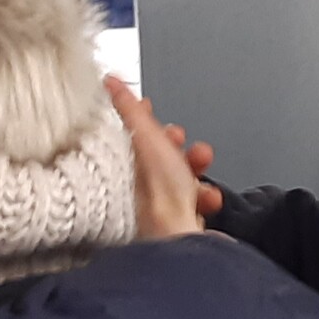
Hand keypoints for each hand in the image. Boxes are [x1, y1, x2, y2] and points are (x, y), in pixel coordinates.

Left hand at [105, 76, 216, 237]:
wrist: (181, 238)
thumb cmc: (161, 195)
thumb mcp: (146, 140)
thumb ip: (131, 110)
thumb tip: (110, 80)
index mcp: (131, 164)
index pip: (132, 135)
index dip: (146, 120)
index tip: (151, 107)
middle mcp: (143, 185)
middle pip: (164, 158)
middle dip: (183, 148)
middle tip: (188, 147)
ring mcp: (162, 205)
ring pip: (184, 180)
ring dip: (198, 174)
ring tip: (202, 177)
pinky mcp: (182, 223)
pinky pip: (198, 204)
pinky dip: (207, 199)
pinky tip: (208, 200)